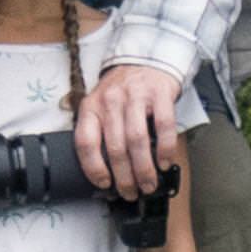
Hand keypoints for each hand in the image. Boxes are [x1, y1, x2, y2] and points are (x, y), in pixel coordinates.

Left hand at [74, 64, 183, 199]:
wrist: (146, 59)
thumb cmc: (122, 91)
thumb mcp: (100, 106)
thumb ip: (100, 132)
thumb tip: (104, 173)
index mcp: (91, 106)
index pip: (85, 142)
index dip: (93, 167)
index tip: (104, 183)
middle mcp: (111, 100)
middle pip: (115, 147)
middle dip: (124, 176)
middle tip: (131, 192)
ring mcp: (135, 95)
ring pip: (137, 140)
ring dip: (144, 168)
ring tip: (148, 184)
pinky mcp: (159, 93)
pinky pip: (163, 126)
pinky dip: (165, 149)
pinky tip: (164, 162)